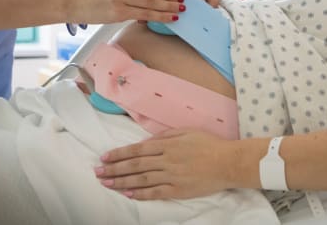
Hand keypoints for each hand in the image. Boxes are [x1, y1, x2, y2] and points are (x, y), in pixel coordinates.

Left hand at [94, 129, 237, 199]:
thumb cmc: (210, 144)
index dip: (119, 154)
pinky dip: (141, 194)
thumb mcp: (187, 131)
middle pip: (135, 164)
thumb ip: (166, 135)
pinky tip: (128, 194)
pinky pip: (156, 193)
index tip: (105, 157)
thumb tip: (148, 140)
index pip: (138, 149)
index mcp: (168, 144)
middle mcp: (167, 160)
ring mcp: (172, 176)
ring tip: (106, 183)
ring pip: (141, 179)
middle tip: (98, 172)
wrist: (228, 162)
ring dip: (122, 182)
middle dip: (114, 168)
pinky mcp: (178, 189)